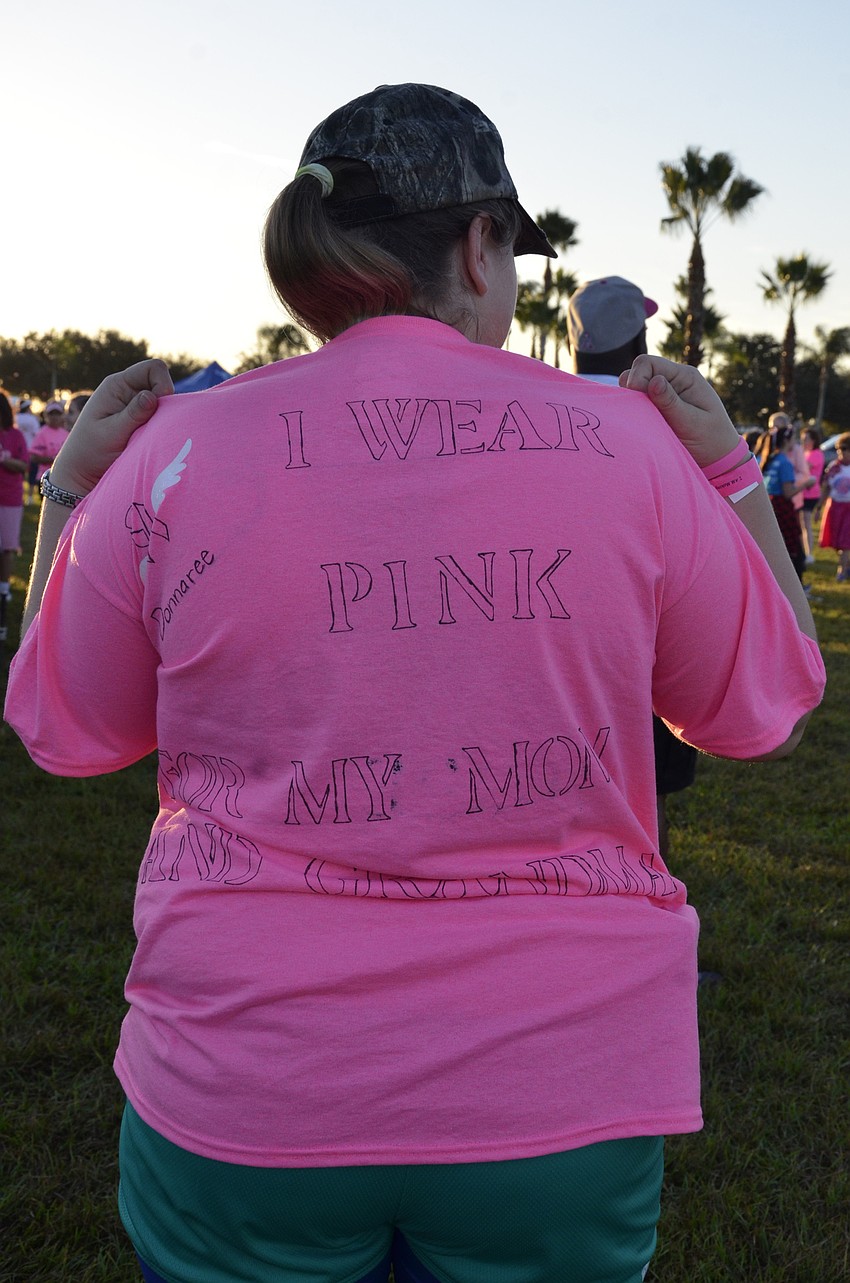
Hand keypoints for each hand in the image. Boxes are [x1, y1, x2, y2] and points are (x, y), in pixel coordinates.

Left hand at [50, 359, 173, 495]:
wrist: (82, 472)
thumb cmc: (90, 451)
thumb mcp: (111, 433)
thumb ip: (133, 414)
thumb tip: (152, 396)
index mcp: (117, 385)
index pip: (153, 369)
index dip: (163, 384)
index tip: (160, 408)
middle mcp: (128, 391)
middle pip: (162, 384)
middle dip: (166, 404)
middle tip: (155, 427)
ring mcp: (135, 406)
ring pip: (164, 403)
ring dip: (164, 418)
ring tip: (150, 437)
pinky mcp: (140, 421)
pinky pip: (160, 417)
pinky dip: (162, 427)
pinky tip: (152, 441)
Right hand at [619, 354, 740, 468]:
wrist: (717, 458)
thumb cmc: (710, 439)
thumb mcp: (692, 422)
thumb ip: (671, 402)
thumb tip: (654, 381)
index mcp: (684, 376)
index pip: (647, 364)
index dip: (636, 378)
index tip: (635, 401)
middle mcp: (672, 380)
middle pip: (637, 372)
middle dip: (631, 390)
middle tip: (637, 413)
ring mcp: (663, 393)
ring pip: (633, 388)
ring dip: (631, 402)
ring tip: (640, 420)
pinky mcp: (657, 407)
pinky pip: (637, 403)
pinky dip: (633, 411)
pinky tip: (639, 424)